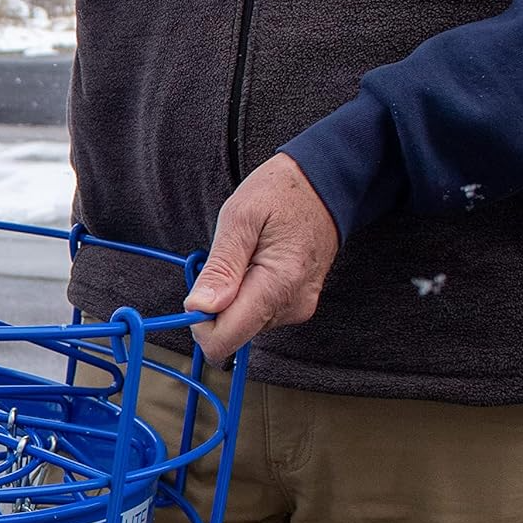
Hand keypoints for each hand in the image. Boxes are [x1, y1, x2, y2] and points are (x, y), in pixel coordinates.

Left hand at [185, 153, 338, 362]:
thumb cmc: (282, 193)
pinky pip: (257, 313)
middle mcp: (291, 305)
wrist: (325, 183)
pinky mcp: (296, 305)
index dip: (200, 323)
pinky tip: (256, 264)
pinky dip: (246, 294)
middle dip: (216, 305)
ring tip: (246, 257)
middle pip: (233, 333)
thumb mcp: (239, 218)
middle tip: (227, 263)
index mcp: (278, 285)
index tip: (197, 294)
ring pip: (243, 324)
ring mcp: (297, 308)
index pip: (227, 338)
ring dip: (231, 297)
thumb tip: (199, 308)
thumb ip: (220, 267)